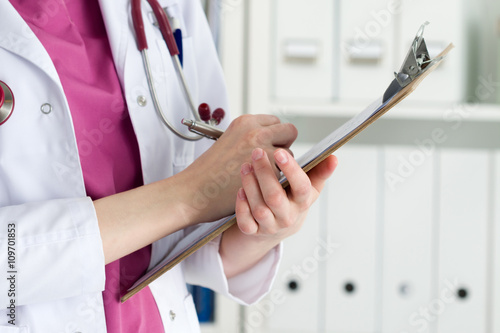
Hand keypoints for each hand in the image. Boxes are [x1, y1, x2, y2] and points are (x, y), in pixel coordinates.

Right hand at [181, 114, 297, 222]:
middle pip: (289, 132)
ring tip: (260, 178)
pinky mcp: (267, 168)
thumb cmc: (208, 173)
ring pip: (290, 155)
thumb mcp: (229, 143)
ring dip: (280, 167)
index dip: (274, 137)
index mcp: (245, 122)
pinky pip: (285, 174)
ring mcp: (262, 148)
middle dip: (284, 147)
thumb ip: (250, 140)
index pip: (276, 122)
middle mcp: (255, 130)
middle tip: (270, 164)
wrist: (193, 191)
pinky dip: (276, 182)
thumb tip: (273, 143)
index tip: (267, 150)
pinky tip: (259, 188)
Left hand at [220, 147, 337, 277]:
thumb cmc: (293, 200)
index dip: (291, 170)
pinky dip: (242, 207)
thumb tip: (333, 157)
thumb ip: (320, 171)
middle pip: (275, 197)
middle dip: (264, 173)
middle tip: (256, 152)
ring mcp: (270, 226)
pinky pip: (246, 223)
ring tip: (245, 165)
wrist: (279, 228)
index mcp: (302, 202)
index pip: (301, 187)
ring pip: (259, 208)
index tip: (280, 152)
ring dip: (250, 185)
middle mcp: (287, 217)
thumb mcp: (309, 187)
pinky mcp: (254, 231)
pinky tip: (239, 190)